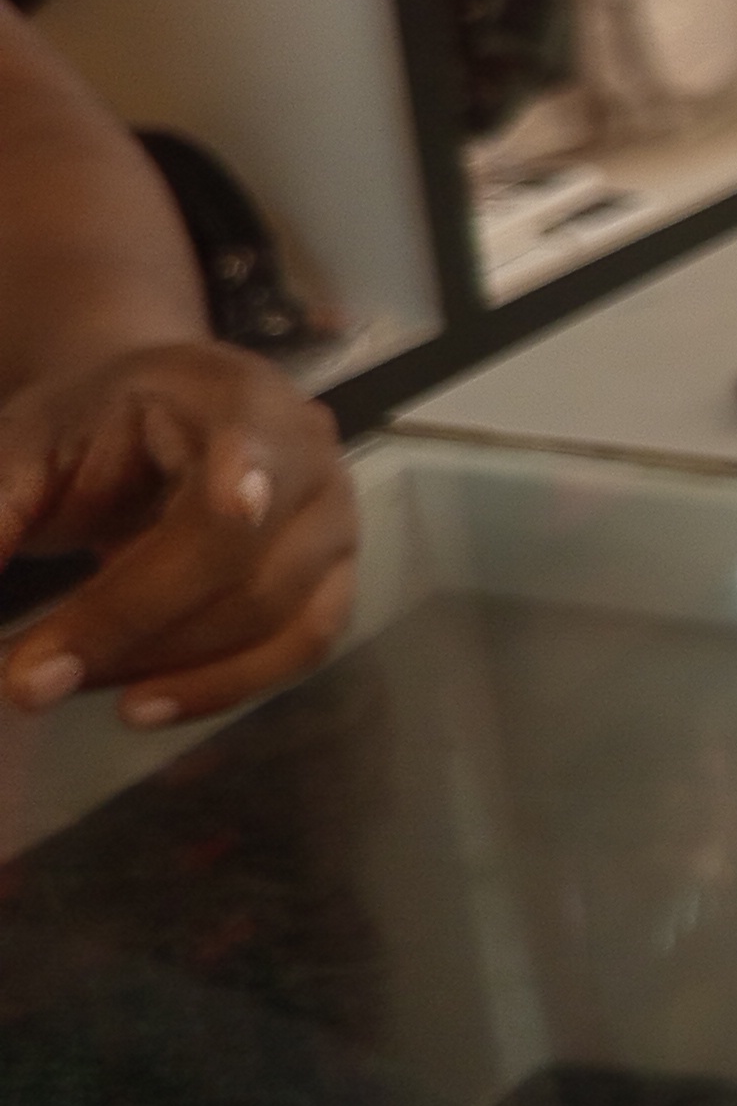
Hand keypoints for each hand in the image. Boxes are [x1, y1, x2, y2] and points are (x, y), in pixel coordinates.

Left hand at [0, 344, 356, 726]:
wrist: (161, 408)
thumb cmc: (95, 423)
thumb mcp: (28, 445)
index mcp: (238, 398)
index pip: (235, 476)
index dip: (206, 529)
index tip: (171, 559)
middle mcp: (312, 457)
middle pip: (249, 570)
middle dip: (129, 633)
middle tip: (24, 682)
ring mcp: (336, 520)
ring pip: (273, 621)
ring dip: (164, 669)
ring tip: (61, 683)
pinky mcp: (335, 576)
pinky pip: (299, 648)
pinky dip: (219, 688)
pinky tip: (141, 707)